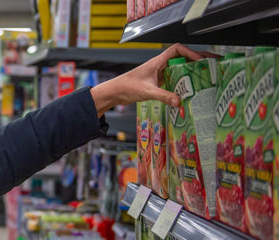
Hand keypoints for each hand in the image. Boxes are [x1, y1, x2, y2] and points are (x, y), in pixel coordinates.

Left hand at [90, 43, 219, 115]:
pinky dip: (183, 82)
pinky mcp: (158, 82)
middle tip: (213, 64)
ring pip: (180, 69)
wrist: (115, 92)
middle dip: (198, 60)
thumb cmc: (127, 86)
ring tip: (207, 75)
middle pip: (182, 58)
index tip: (199, 60)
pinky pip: (175, 79)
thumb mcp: (148, 91)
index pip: (177, 49)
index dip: (190, 52)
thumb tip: (180, 102)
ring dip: (192, 71)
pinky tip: (191, 89)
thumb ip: (164, 96)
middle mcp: (160, 65)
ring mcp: (160, 73)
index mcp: (158, 62)